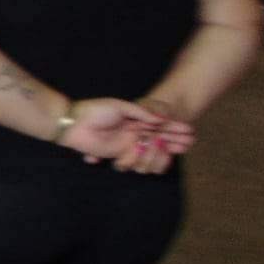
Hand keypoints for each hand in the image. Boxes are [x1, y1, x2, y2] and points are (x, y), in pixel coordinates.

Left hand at [60, 98, 192, 168]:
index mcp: (134, 118)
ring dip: (163, 148)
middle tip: (190, 141)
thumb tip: (161, 118)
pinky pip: (135, 158)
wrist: (73, 123)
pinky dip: (145, 156)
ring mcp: (126, 143)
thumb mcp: (120, 106)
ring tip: (177, 147)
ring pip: (150, 148)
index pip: (159, 124)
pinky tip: (155, 154)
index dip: (174, 128)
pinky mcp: (117, 153)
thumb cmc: (94, 110)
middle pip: (158, 137)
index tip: (189, 131)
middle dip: (174, 139)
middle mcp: (132, 131)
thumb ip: (141, 112)